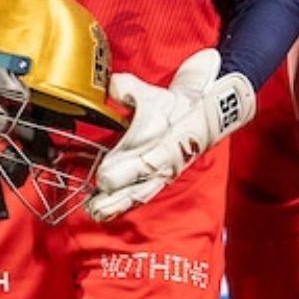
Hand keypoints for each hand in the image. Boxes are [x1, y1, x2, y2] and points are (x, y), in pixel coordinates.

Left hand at [90, 50, 255, 220]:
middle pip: (142, 184)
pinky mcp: (157, 179)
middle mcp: (166, 163)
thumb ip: (131, 89)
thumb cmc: (176, 107)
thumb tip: (114, 85)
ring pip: (141, 193)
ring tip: (97, 213)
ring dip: (119, 205)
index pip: (148, 162)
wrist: (203, 116)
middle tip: (95, 206)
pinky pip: (141, 195)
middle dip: (119, 196)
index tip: (105, 179)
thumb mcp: (155, 95)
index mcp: (168, 143)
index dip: (127, 172)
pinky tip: (107, 213)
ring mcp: (162, 174)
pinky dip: (124, 206)